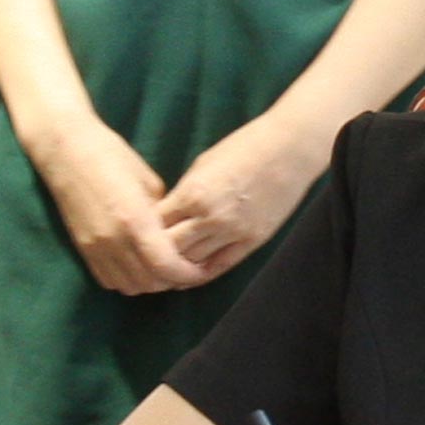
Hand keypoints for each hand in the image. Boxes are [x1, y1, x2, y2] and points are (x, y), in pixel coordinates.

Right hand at [27, 117, 204, 296]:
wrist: (67, 152)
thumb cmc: (113, 157)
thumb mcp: (149, 182)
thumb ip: (164, 215)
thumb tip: (176, 237)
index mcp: (136, 221)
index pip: (167, 266)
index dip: (189, 274)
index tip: (202, 270)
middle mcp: (114, 241)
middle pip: (150, 282)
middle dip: (173, 280)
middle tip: (187, 269)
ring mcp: (95, 248)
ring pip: (130, 286)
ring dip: (150, 283)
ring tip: (163, 269)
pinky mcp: (83, 250)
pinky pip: (109, 280)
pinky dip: (128, 280)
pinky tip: (138, 266)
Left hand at [158, 115, 323, 283]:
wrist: (289, 149)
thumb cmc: (244, 147)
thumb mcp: (203, 164)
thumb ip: (184, 192)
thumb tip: (166, 213)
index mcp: (193, 193)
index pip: (154, 224)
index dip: (142, 232)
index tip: (135, 236)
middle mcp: (209, 217)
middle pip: (168, 249)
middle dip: (153, 255)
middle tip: (142, 261)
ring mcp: (232, 232)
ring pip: (191, 263)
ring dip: (174, 268)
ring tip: (161, 272)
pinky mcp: (251, 241)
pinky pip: (219, 265)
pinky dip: (200, 274)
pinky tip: (188, 277)